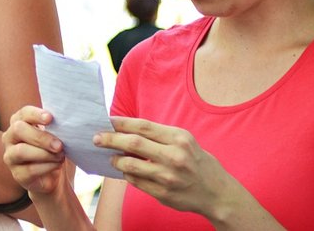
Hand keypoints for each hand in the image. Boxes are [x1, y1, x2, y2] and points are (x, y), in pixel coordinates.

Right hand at [1, 106, 66, 195]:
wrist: (57, 176)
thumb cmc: (55, 149)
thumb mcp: (57, 135)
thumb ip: (56, 126)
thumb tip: (64, 120)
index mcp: (20, 122)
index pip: (23, 113)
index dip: (35, 114)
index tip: (50, 118)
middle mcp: (10, 137)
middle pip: (18, 129)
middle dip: (41, 137)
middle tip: (59, 145)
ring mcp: (11, 156)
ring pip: (21, 151)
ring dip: (44, 154)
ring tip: (60, 156)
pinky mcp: (17, 174)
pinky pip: (29, 169)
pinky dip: (46, 167)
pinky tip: (57, 165)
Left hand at [96, 116, 232, 215]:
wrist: (217, 193)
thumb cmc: (197, 161)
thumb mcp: (184, 141)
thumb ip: (159, 135)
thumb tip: (127, 129)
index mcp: (179, 138)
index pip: (143, 126)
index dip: (122, 122)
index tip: (108, 120)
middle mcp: (173, 156)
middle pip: (133, 143)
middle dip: (110, 138)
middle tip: (96, 138)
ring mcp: (167, 176)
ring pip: (130, 164)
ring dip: (116, 159)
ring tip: (111, 156)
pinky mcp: (162, 193)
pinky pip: (135, 181)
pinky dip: (126, 174)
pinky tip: (125, 170)